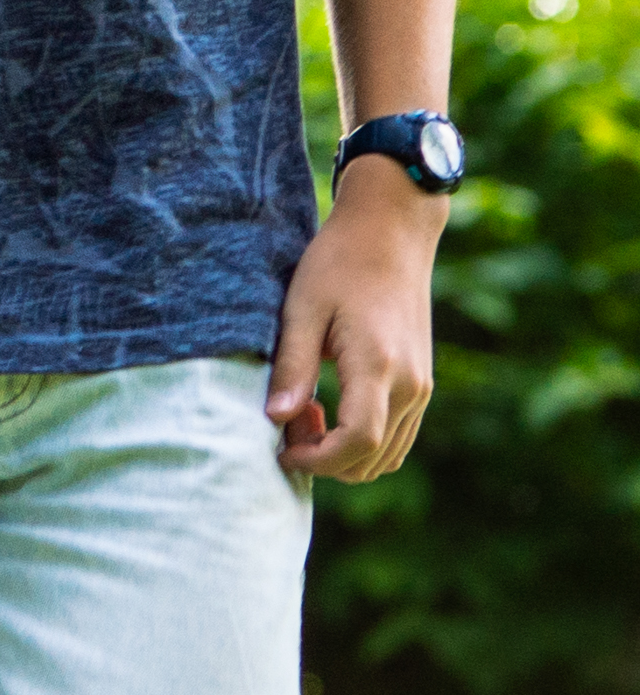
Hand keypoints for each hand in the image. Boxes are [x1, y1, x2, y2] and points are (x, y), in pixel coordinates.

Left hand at [268, 175, 439, 481]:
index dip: (317, 460)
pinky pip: (398, 434)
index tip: (280, 449)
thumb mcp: (301, 309)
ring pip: (388, 455)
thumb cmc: (338, 264)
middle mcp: (411, 385)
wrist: (391, 234)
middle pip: (372, 460)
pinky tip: (331, 404)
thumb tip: (274, 418)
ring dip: (344, 451)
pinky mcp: (422, 382)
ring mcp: (422, 386)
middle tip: (287, 418)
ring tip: (306, 409)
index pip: (358, 442)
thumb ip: (292, 366)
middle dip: (324, 457)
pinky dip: (364, 439)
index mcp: (378, 366)